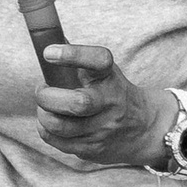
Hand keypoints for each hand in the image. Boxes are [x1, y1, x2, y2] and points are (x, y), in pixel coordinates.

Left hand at [33, 49, 177, 169]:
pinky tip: (49, 122)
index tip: (49, 52)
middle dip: (47, 96)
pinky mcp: (93, 149)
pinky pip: (56, 141)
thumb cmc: (113, 93)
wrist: (144, 128)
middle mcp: (110, 103)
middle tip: (42, 90)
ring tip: (45, 107)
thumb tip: (46, 37)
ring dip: (43, 114)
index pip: (98, 61)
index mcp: (111, 77)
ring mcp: (103, 129)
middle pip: (77, 103)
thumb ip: (79, 59)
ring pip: (60, 125)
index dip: (73, 55)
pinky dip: (45, 129)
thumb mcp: (105, 73)